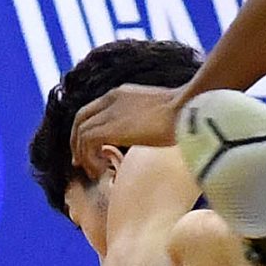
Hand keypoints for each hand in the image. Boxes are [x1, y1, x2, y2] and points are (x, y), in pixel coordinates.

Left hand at [71, 80, 185, 176]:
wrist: (188, 108)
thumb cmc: (185, 113)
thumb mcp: (159, 112)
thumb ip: (146, 119)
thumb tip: (150, 134)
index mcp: (121, 94)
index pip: (92, 111)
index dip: (85, 131)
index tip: (89, 152)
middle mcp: (111, 99)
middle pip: (80, 120)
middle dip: (77, 144)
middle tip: (82, 164)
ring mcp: (110, 112)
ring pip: (81, 133)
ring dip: (84, 155)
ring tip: (96, 171)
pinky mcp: (110, 127)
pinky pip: (87, 142)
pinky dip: (90, 158)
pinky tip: (103, 169)